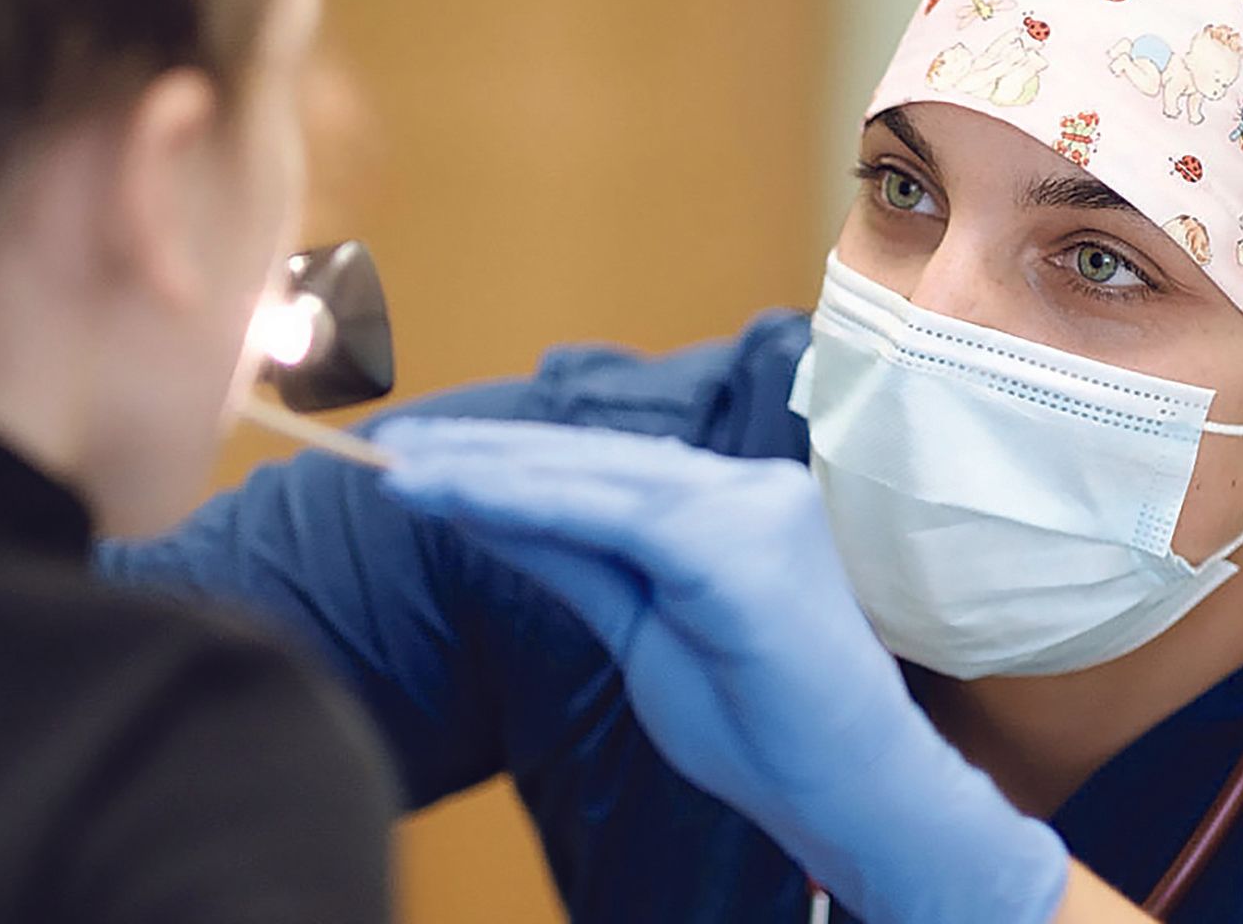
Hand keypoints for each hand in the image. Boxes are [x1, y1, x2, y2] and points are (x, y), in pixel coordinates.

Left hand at [376, 418, 1067, 923]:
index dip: (511, 462)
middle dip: (483, 455)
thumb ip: (575, 562)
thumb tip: (487, 512)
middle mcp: (746, 487)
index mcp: (732, 505)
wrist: (851, 793)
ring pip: (592, 476)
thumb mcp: (642, 628)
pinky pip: (609, 515)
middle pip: (592, 460)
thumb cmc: (760, 725)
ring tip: (400, 469)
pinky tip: (452, 495)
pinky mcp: (739, 544)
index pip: (605, 470)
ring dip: (486, 471)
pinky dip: (523, 502)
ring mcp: (750, 506)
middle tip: (390, 448)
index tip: (424, 464)